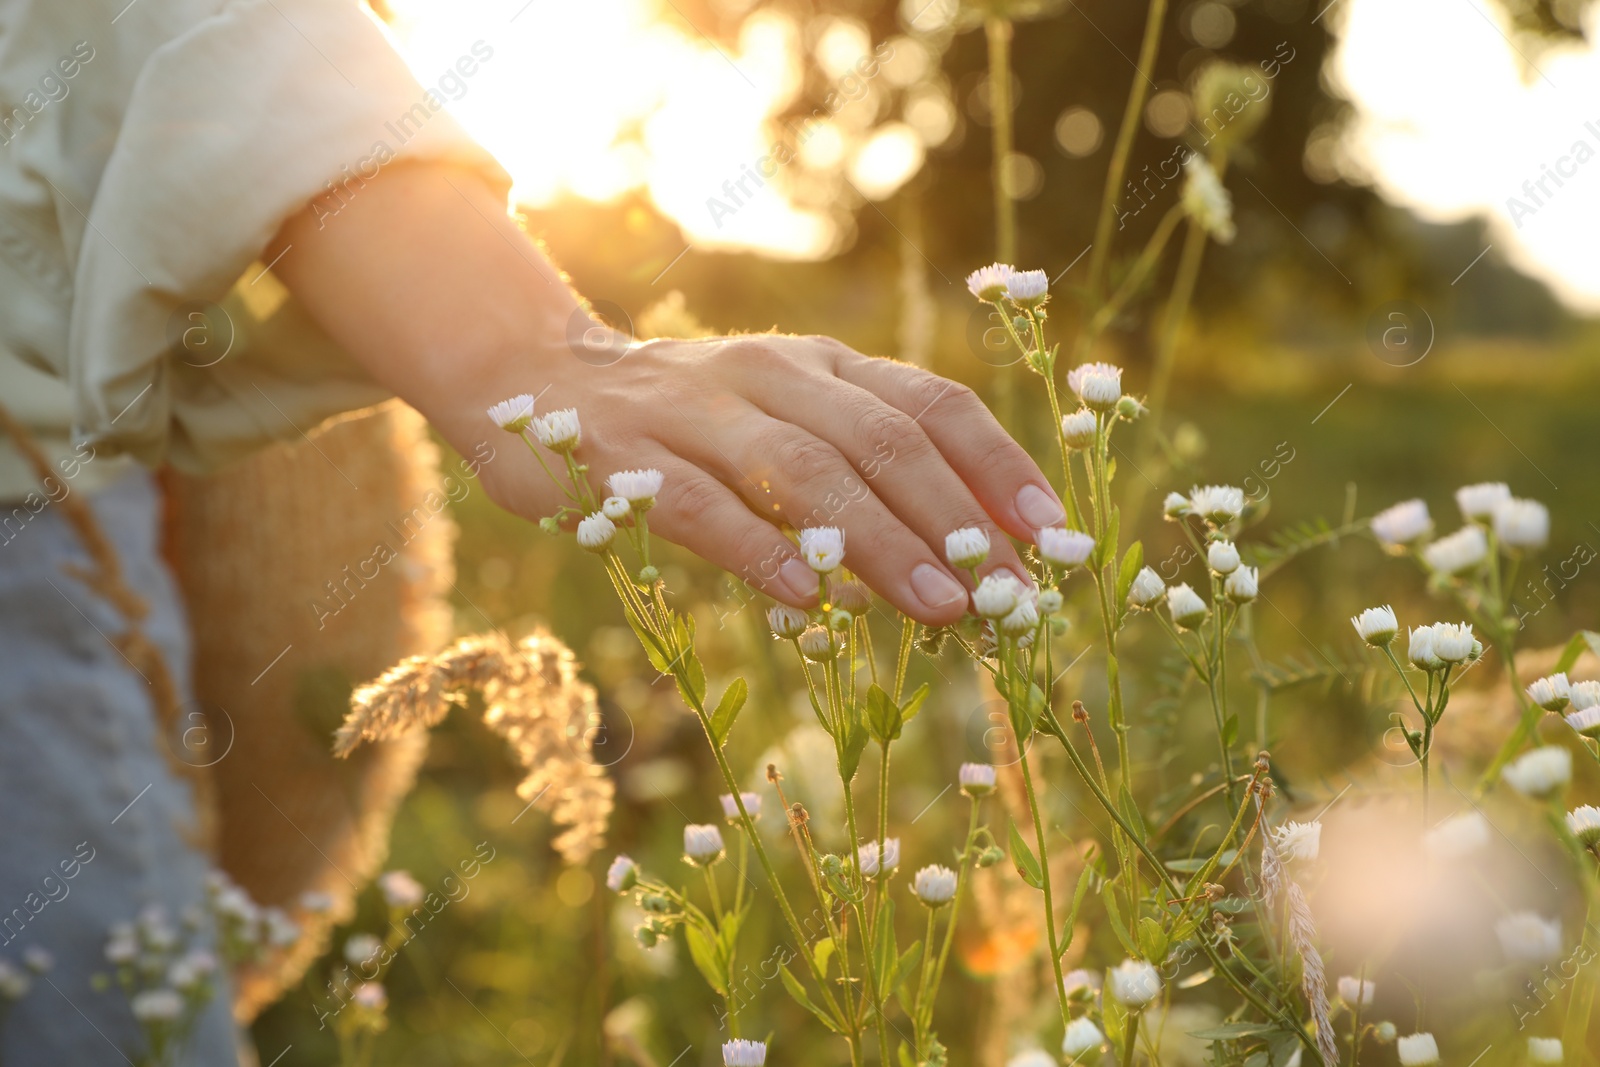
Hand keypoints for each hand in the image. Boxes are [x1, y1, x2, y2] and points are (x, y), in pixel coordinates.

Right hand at [268, 163, 1061, 624]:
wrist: (534, 377)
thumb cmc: (685, 420)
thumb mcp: (782, 418)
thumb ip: (858, 465)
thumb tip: (963, 550)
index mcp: (820, 366)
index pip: (930, 405)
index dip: (998, 467)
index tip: (1051, 535)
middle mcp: (770, 376)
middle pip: (882, 441)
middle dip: (956, 518)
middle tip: (1010, 591)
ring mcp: (696, 414)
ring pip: (805, 472)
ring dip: (881, 541)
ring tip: (941, 605)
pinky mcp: (628, 460)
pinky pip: (704, 507)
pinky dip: (760, 551)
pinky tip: (807, 600)